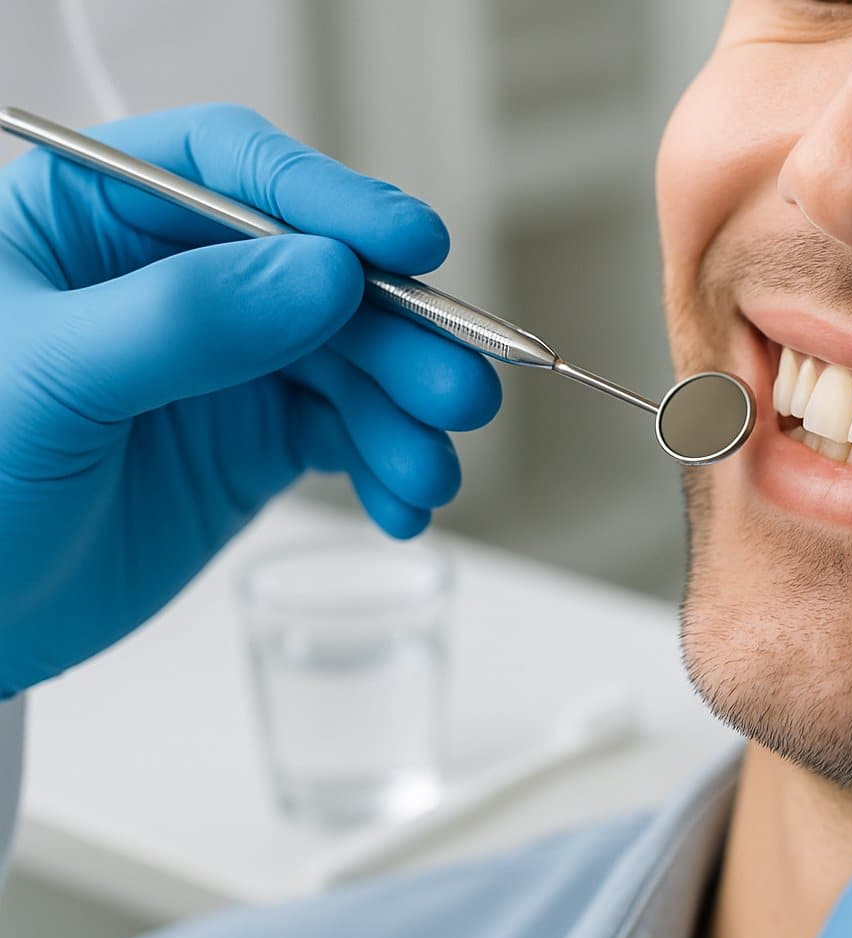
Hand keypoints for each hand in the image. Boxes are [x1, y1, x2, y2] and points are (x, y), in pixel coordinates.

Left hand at [0, 105, 501, 696]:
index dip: (331, 201)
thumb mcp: (47, 382)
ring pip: (354, 358)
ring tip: (428, 473)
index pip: (233, 174)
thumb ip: (183, 321)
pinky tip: (401, 503)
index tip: (413, 244)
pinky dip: (388, 465)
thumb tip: (327, 274)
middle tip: (457, 390)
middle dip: (401, 335)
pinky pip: (349, 432)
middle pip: (323, 273)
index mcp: (97, 218)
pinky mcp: (256, 437)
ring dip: (406, 413)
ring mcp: (225, 360)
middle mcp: (175, 276)